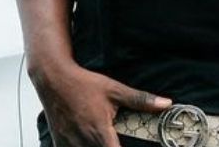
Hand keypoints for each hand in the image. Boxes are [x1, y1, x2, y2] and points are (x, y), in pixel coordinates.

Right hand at [31, 59, 169, 146]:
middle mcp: (84, 141)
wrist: (52, 78)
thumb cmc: (82, 83)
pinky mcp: (60, 143)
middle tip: (114, 141)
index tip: (129, 146)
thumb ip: (140, 100)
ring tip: (103, 141)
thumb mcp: (114, 89)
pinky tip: (86, 142)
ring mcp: (70, 144)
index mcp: (100, 132)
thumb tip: (166, 103)